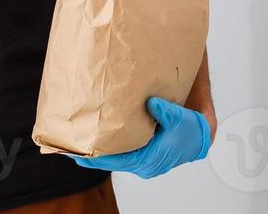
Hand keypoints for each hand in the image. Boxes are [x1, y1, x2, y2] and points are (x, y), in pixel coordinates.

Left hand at [71, 97, 210, 178]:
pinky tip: (99, 143)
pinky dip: (109, 151)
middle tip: (70, 148)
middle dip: (91, 157)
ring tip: (79, 145)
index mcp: (150, 158)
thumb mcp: (178, 117)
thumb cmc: (189, 129)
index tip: (79, 153)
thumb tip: (150, 103)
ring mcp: (143, 161)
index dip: (97, 157)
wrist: (198, 135)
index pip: (117, 160)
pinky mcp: (143, 156)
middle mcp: (144, 164)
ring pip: (116, 160)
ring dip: (99, 154)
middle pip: (112, 162)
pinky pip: (122, 155)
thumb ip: (164, 111)